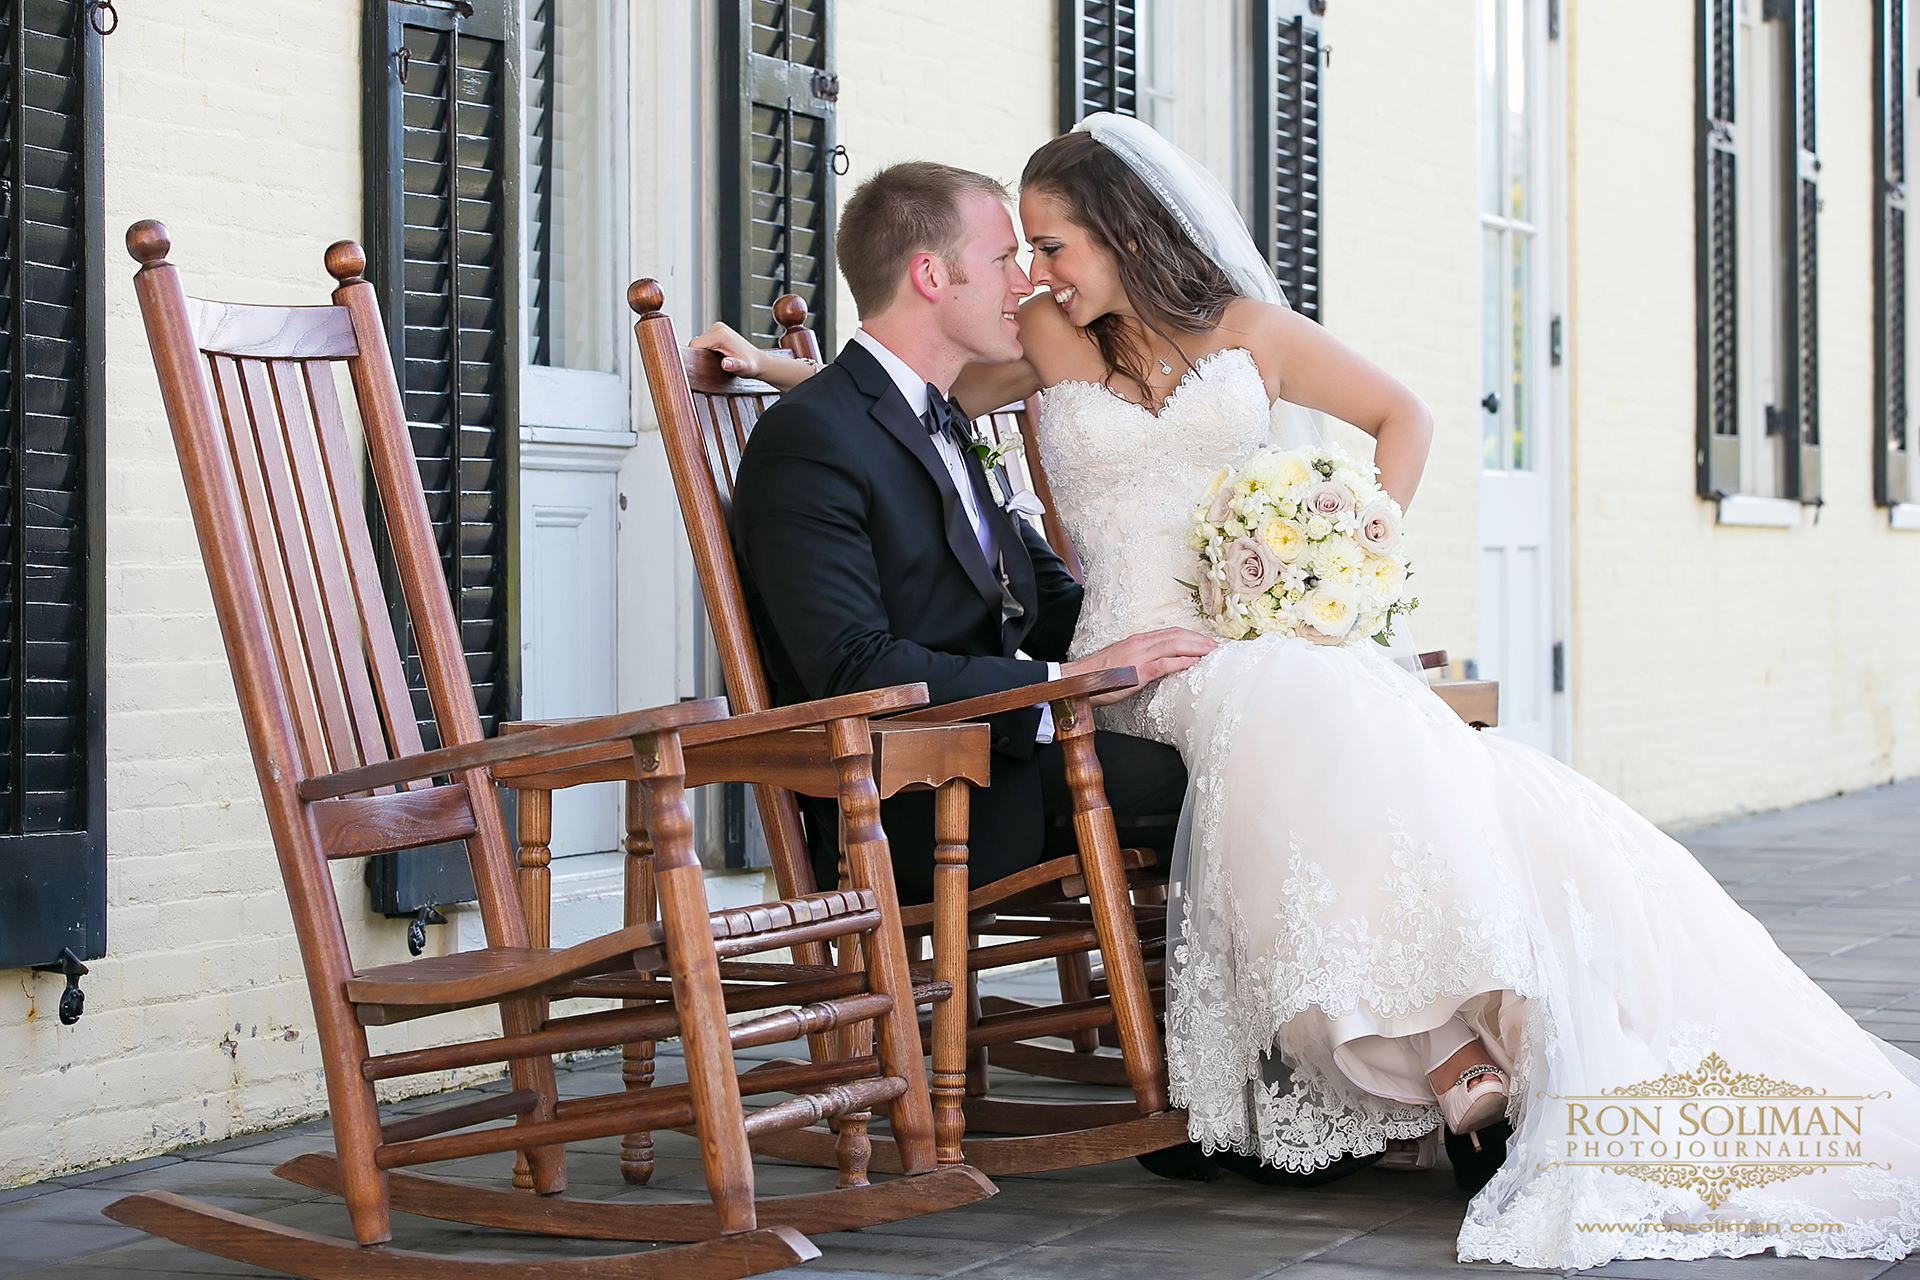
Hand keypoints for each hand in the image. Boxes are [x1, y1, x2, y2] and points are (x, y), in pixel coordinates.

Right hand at [689, 322, 818, 392]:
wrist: (759, 362)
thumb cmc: (751, 366)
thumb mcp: (743, 368)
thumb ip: (734, 365)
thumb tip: (725, 364)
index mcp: (720, 334)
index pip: (695, 344)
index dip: (696, 357)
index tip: (703, 366)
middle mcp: (718, 328)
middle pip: (697, 343)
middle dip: (701, 355)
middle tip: (713, 365)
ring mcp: (718, 328)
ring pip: (700, 342)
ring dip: (705, 353)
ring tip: (716, 361)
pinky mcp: (718, 331)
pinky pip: (705, 341)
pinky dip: (708, 350)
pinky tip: (717, 356)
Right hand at [1062, 627, 1216, 704]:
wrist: (1077, 680)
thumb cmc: (1098, 675)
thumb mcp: (1124, 662)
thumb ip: (1141, 659)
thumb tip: (1158, 662)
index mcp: (1138, 641)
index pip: (1171, 633)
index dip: (1191, 636)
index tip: (1206, 642)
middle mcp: (1140, 643)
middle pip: (1177, 636)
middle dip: (1199, 640)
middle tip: (1217, 646)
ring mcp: (1138, 656)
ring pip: (1173, 646)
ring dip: (1196, 648)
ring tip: (1212, 653)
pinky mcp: (1136, 672)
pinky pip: (1162, 664)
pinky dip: (1180, 662)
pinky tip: (1193, 663)